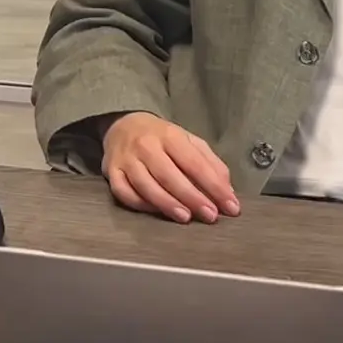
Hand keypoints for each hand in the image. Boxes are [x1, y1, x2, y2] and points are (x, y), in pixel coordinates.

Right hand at [102, 112, 240, 225]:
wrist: (123, 125)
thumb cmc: (162, 139)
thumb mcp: (189, 142)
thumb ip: (210, 163)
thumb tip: (227, 190)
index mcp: (170, 136)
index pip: (195, 163)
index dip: (214, 186)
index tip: (230, 205)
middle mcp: (147, 146)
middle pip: (170, 175)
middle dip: (192, 197)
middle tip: (210, 215)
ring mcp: (127, 160)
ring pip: (146, 185)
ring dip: (167, 204)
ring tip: (186, 217)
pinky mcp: (111, 172)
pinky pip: (124, 192)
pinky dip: (140, 204)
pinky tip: (156, 211)